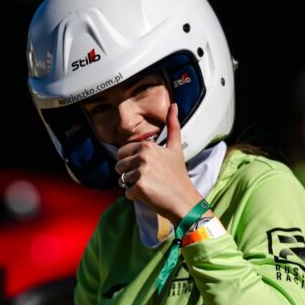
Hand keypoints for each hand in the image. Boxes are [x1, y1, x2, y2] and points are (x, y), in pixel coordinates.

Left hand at [115, 103, 206, 225]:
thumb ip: (172, 126)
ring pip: (122, 180)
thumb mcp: (175, 148)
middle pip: (119, 167)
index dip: (131, 162)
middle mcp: (142, 157)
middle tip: (148, 178)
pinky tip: (150, 195)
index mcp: (147, 146)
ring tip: (150, 186)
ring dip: (133, 185)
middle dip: (129, 174)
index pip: (122, 153)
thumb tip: (174, 105)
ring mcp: (140, 172)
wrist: (184, 200)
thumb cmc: (178, 175)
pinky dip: (136, 196)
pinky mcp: (138, 188)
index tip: (146, 168)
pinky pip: (126, 193)